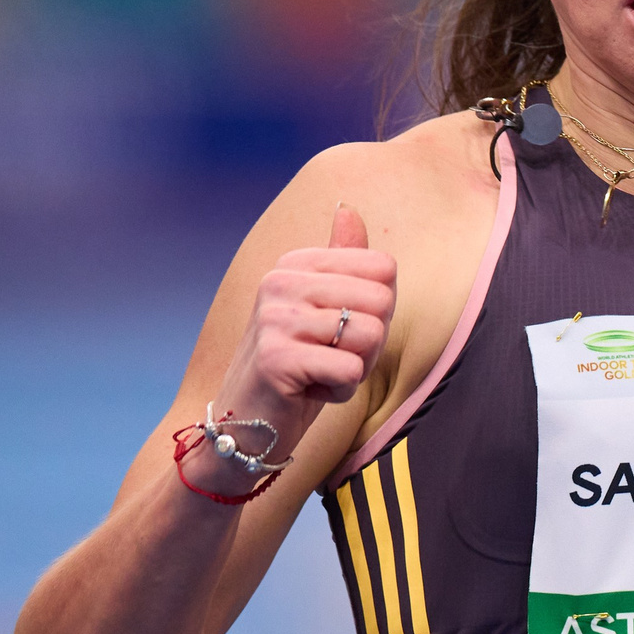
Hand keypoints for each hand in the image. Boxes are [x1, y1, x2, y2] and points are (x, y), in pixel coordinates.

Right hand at [206, 205, 396, 469]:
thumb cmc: (301, 366)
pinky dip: (341, 392)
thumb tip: (348, 208)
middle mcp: (280, 281)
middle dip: (371, 342)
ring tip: (318, 373)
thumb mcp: (326, 307)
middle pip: (382, 300)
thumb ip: (343, 260)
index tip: (340, 332)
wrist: (248, 425)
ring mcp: (274, 317)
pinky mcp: (276, 357)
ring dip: (356, 368)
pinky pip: (351, 371)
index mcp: (296, 262)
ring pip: (370, 336)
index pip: (384, 268)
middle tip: (330, 357)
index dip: (378, 310)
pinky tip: (308, 391)